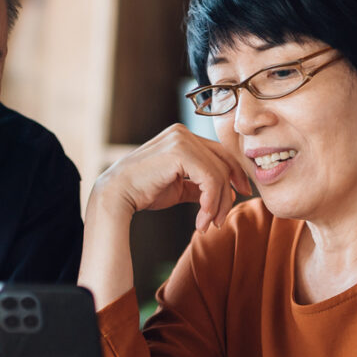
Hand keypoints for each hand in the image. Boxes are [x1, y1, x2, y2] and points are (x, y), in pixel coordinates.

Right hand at [89, 124, 252, 231]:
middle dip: (228, 194)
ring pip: (218, 173)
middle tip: (221, 220)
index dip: (235, 174)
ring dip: (217, 204)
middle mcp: (183, 133)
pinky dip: (210, 202)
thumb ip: (198, 185)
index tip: (240, 195)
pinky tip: (201, 219)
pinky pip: (209, 179)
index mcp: (182, 136)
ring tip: (207, 224)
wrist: (116, 195)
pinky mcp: (180, 152)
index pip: (219, 153)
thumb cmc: (143, 191)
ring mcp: (181, 139)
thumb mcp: (178, 186)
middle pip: (223, 162)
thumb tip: (225, 194)